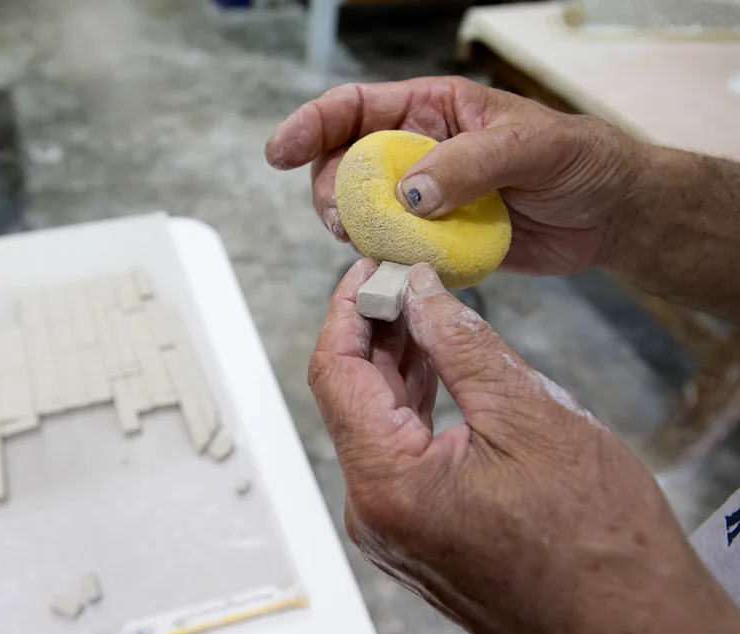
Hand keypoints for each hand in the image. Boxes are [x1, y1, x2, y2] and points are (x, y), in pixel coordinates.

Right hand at [265, 77, 642, 275]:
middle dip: (329, 187)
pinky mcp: (436, 239)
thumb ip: (470, 164)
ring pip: (362, 210)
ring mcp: (425, 198)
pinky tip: (391, 267)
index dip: (313, 125)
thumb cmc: (580, 161)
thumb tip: (410, 192)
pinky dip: (383, 258)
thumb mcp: (532, 148)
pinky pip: (393, 247)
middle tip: (340, 218)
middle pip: (344, 162)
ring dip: (352, 227)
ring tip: (364, 242)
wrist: (610, 216)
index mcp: (434, 111)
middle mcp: (419, 151)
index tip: (281, 151)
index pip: (358, 108)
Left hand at [311, 259, 739, 633]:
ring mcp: (392, 527)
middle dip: (373, 331)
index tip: (369, 268)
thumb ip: (462, 345)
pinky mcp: (416, 531)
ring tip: (421, 307)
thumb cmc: (597, 542)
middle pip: (349, 397)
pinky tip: (433, 362)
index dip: (347, 310)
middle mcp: (374, 512)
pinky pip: (397, 452)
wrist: (630, 627)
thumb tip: (420, 292)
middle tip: (402, 277)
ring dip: (394, 364)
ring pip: (374, 423)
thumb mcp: (532, 416)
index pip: (335, 373)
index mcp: (388, 485)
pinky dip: (411, 403)